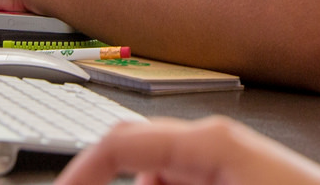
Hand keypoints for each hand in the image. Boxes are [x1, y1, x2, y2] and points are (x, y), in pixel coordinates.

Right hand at [56, 117, 319, 184]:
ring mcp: (227, 159)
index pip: (119, 142)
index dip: (80, 171)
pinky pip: (191, 183)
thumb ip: (160, 180)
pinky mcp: (239, 175)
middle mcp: (215, 142)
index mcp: (207, 138)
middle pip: (137, 165)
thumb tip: (123, 173)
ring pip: (164, 179)